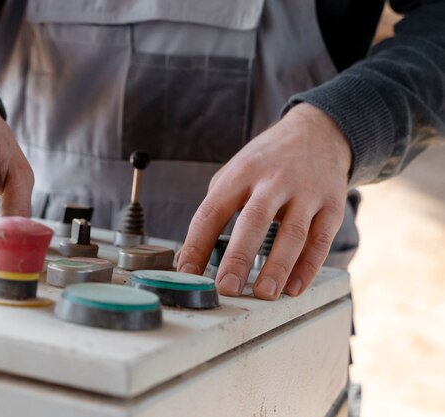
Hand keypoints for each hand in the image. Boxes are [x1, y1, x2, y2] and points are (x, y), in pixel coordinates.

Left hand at [177, 103, 351, 299]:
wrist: (319, 131)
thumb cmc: (268, 160)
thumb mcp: (237, 170)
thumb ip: (218, 205)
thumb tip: (195, 253)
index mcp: (241, 173)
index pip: (212, 211)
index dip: (196, 244)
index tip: (187, 273)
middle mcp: (273, 180)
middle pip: (253, 220)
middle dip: (238, 257)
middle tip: (226, 287)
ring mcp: (305, 192)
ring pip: (292, 233)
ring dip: (277, 266)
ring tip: (263, 294)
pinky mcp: (332, 204)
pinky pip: (320, 240)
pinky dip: (308, 267)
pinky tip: (294, 287)